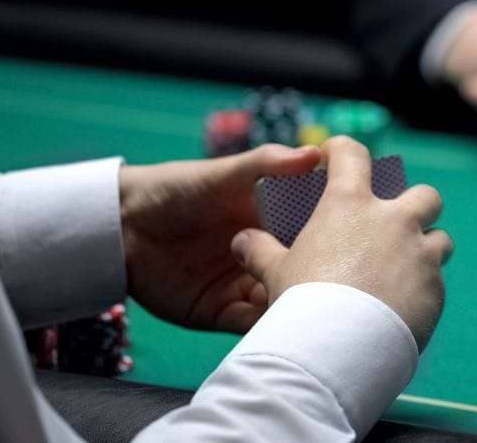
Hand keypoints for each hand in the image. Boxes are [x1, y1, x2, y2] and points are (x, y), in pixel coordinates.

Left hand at [119, 144, 321, 333]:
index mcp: (272, 221)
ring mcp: (243, 284)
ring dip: (296, 305)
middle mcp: (263, 255)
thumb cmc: (175, 189)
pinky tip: (279, 320)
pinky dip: (267, 324)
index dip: (335, 238)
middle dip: (321, 279)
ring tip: (312, 306)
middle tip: (339, 283)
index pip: (315, 233)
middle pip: (303, 271)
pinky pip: (252, 323)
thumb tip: (317, 153)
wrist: (119, 226)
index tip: (357, 241)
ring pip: (283, 300)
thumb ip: (269, 163)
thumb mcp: (225, 172)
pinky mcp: (222, 311)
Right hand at [230, 137, 452, 350]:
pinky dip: (422, 289)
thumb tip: (241, 241)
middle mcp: (395, 220)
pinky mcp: (434, 289)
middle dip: (416, 204)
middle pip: (425, 195)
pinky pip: (436, 282)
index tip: (337, 156)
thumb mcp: (275, 272)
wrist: (339, 347)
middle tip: (396, 223)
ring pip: (440, 239)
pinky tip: (403, 307)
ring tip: (406, 269)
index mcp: (351, 204)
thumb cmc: (303, 302)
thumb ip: (260, 251)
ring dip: (426, 249)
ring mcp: (421, 254)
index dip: (343, 150)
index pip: (352, 154)